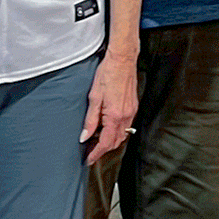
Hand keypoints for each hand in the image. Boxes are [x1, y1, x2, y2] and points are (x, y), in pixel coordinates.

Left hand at [80, 48, 137, 164]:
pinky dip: (116, 131)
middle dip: (103, 149)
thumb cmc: (108, 74)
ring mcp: (131, 111)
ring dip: (110, 140)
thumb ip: (90, 120)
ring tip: (96, 139)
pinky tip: (107, 126)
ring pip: (122, 135)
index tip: (88, 159)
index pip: (105, 143)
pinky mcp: (133, 106)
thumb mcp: (94, 97)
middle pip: (115, 142)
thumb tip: (85, 137)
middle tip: (89, 150)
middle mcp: (126, 116)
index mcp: (115, 116)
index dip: (96, 154)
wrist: (123, 59)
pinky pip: (126, 125)